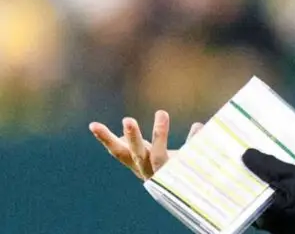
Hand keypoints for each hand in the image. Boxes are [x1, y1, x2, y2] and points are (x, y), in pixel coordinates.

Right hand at [89, 110, 203, 180]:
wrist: (191, 188)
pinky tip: (197, 125)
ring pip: (159, 157)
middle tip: (127, 119)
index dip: (105, 139)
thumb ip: (138, 146)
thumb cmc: (166, 167)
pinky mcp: (185, 171)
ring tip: (161, 112)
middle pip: (138, 155)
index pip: (118, 152)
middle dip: (132, 138)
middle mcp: (149, 171)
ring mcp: (167, 173)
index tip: (92, 124)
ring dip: (159, 135)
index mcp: (138, 165)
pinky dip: (194, 140)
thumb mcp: (149, 157)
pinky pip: (190, 155)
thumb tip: (123, 132)